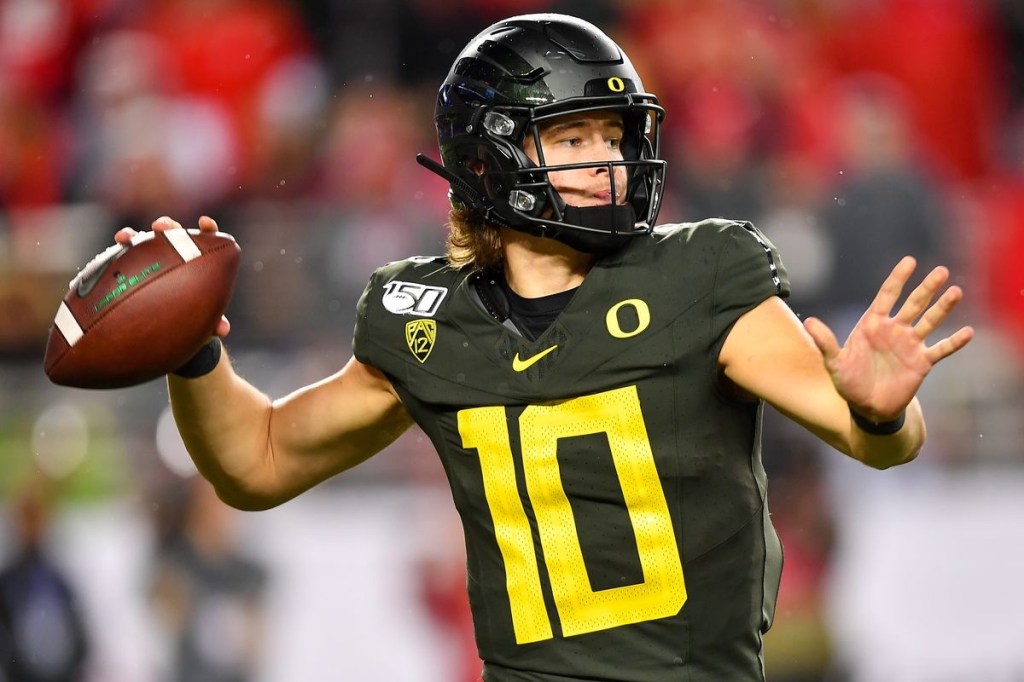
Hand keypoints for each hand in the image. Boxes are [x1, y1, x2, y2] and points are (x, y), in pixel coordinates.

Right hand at [115, 216, 231, 337]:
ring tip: (127, 237)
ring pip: (145, 241)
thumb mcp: (203, 323)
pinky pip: (125, 256)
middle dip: (167, 226)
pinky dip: (120, 247)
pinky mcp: (132, 266)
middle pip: (173, 234)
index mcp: (198, 261)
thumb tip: (223, 329)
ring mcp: (153, 258)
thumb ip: (214, 323)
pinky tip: (116, 245)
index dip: (207, 229)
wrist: (167, 330)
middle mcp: (175, 254)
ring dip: (136, 234)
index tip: (205, 222)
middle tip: (161, 227)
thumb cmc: (192, 319)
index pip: (206, 240)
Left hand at [802, 256, 973, 420]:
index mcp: (872, 325)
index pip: (887, 295)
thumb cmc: (848, 382)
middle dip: (926, 288)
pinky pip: (941, 349)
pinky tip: (968, 332)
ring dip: (943, 308)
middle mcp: (894, 330)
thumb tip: (808, 321)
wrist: (866, 407)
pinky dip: (954, 342)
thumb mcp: (834, 363)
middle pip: (913, 303)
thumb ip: (825, 342)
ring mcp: (910, 345)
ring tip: (955, 292)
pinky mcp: (922, 362)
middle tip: (941, 271)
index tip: (909, 261)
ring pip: (930, 321)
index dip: (898, 278)